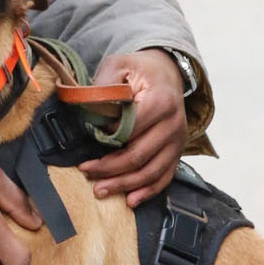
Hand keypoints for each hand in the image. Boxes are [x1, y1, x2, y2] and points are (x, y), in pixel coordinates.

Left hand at [78, 49, 186, 207]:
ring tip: (102, 191)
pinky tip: (131, 200)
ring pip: (152, 171)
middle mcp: (173, 124)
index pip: (132, 130)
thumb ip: (103, 85)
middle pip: (140, 155)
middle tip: (87, 175)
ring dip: (126, 185)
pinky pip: (165, 176)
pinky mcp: (177, 151)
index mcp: (160, 101)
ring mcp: (178, 140)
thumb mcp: (118, 65)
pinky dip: (149, 191)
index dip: (107, 143)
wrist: (166, 72)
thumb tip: (85, 109)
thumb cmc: (139, 70)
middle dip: (111, 170)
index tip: (87, 150)